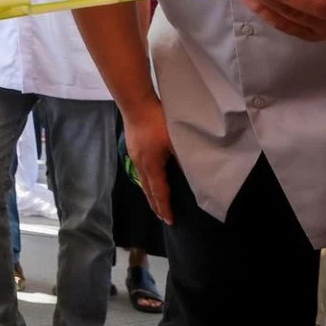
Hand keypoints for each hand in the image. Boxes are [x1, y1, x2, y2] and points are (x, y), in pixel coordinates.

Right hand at [122, 99, 174, 223]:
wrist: (136, 104)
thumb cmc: (157, 121)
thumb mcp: (175, 140)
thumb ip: (183, 157)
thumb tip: (192, 173)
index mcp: (152, 165)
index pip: (160, 192)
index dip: (165, 207)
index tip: (169, 220)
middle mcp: (141, 164)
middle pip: (148, 190)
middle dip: (155, 205)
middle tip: (162, 217)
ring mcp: (134, 156)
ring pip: (142, 181)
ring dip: (150, 194)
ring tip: (155, 202)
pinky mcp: (132, 148)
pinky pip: (140, 171)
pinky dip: (146, 182)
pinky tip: (150, 178)